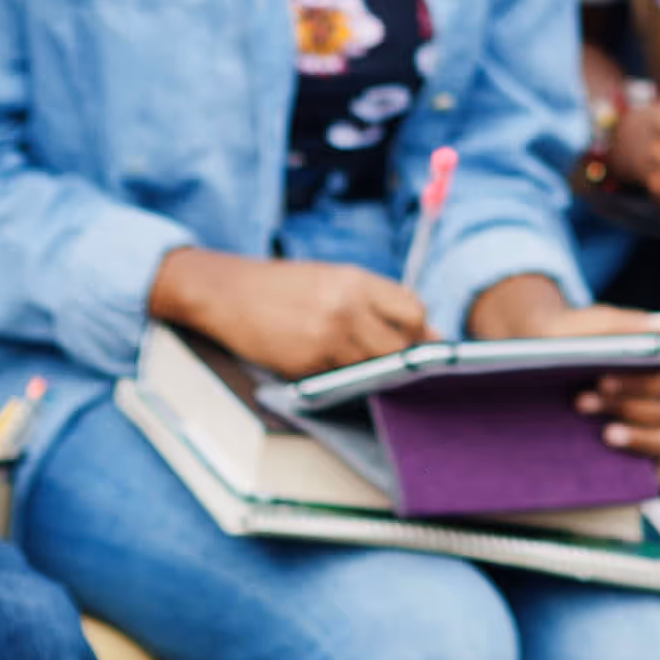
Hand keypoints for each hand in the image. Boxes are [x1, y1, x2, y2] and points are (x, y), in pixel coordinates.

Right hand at [150, 250, 429, 379]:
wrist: (230, 294)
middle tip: (388, 358)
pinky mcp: (306, 366)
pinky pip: (339, 380)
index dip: (416, 330)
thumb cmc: (287, 286)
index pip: (413, 312)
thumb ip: (379, 302)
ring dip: (369, 370)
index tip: (410, 337)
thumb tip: (429, 332)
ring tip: (350, 357)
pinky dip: (338, 376)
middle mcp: (345, 308)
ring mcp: (325, 339)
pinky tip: (323, 361)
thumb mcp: (336, 279)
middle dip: (400, 357)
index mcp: (356, 280)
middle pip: (399, 347)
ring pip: (371, 369)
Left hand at [470, 281, 659, 484]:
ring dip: (639, 437)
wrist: (541, 358)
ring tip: (603, 435)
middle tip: (581, 402)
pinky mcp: (642, 456)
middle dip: (625, 408)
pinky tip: (620, 468)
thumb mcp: (594, 325)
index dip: (639, 385)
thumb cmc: (575, 337)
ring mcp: (655, 429)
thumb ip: (631, 324)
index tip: (602, 382)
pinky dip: (652, 473)